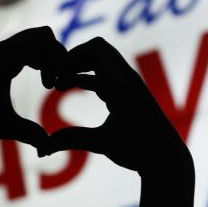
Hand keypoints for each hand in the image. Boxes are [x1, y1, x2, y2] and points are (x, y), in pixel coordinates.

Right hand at [44, 37, 191, 175]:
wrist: (166, 157)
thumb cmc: (138, 150)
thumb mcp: (102, 144)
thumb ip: (71, 141)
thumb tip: (40, 150)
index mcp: (121, 84)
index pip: (95, 49)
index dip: (71, 56)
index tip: (53, 78)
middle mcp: (127, 78)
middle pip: (98, 49)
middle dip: (74, 58)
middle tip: (55, 77)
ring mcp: (129, 84)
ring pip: (102, 60)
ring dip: (81, 67)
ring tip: (59, 85)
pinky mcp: (129, 93)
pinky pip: (106, 74)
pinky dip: (88, 76)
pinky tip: (71, 87)